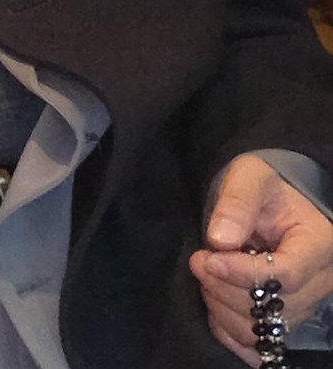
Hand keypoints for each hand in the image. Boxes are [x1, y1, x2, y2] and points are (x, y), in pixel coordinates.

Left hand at [189, 154, 332, 365]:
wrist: (272, 200)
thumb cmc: (264, 185)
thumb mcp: (250, 176)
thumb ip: (237, 202)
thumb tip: (220, 240)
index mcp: (318, 244)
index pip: (286, 275)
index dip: (243, 273)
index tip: (209, 259)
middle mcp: (319, 281)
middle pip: (275, 308)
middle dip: (226, 287)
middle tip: (199, 260)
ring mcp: (304, 304)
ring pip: (264, 329)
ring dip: (223, 307)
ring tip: (205, 273)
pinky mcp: (284, 317)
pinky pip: (257, 343)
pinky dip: (229, 330)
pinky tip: (212, 302)